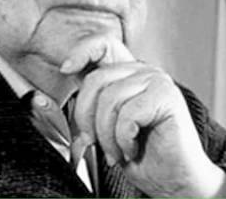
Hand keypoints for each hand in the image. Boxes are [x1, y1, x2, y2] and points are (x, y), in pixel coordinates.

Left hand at [60, 38, 225, 196]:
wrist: (174, 179)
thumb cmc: (144, 156)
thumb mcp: (106, 127)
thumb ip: (90, 106)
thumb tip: (50, 99)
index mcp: (129, 74)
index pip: (103, 45)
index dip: (82, 51)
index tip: (66, 68)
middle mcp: (144, 71)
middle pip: (96, 80)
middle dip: (86, 119)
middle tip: (96, 143)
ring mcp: (157, 80)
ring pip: (109, 99)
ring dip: (107, 136)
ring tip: (118, 152)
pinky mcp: (166, 95)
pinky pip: (127, 115)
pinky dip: (123, 140)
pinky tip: (133, 149)